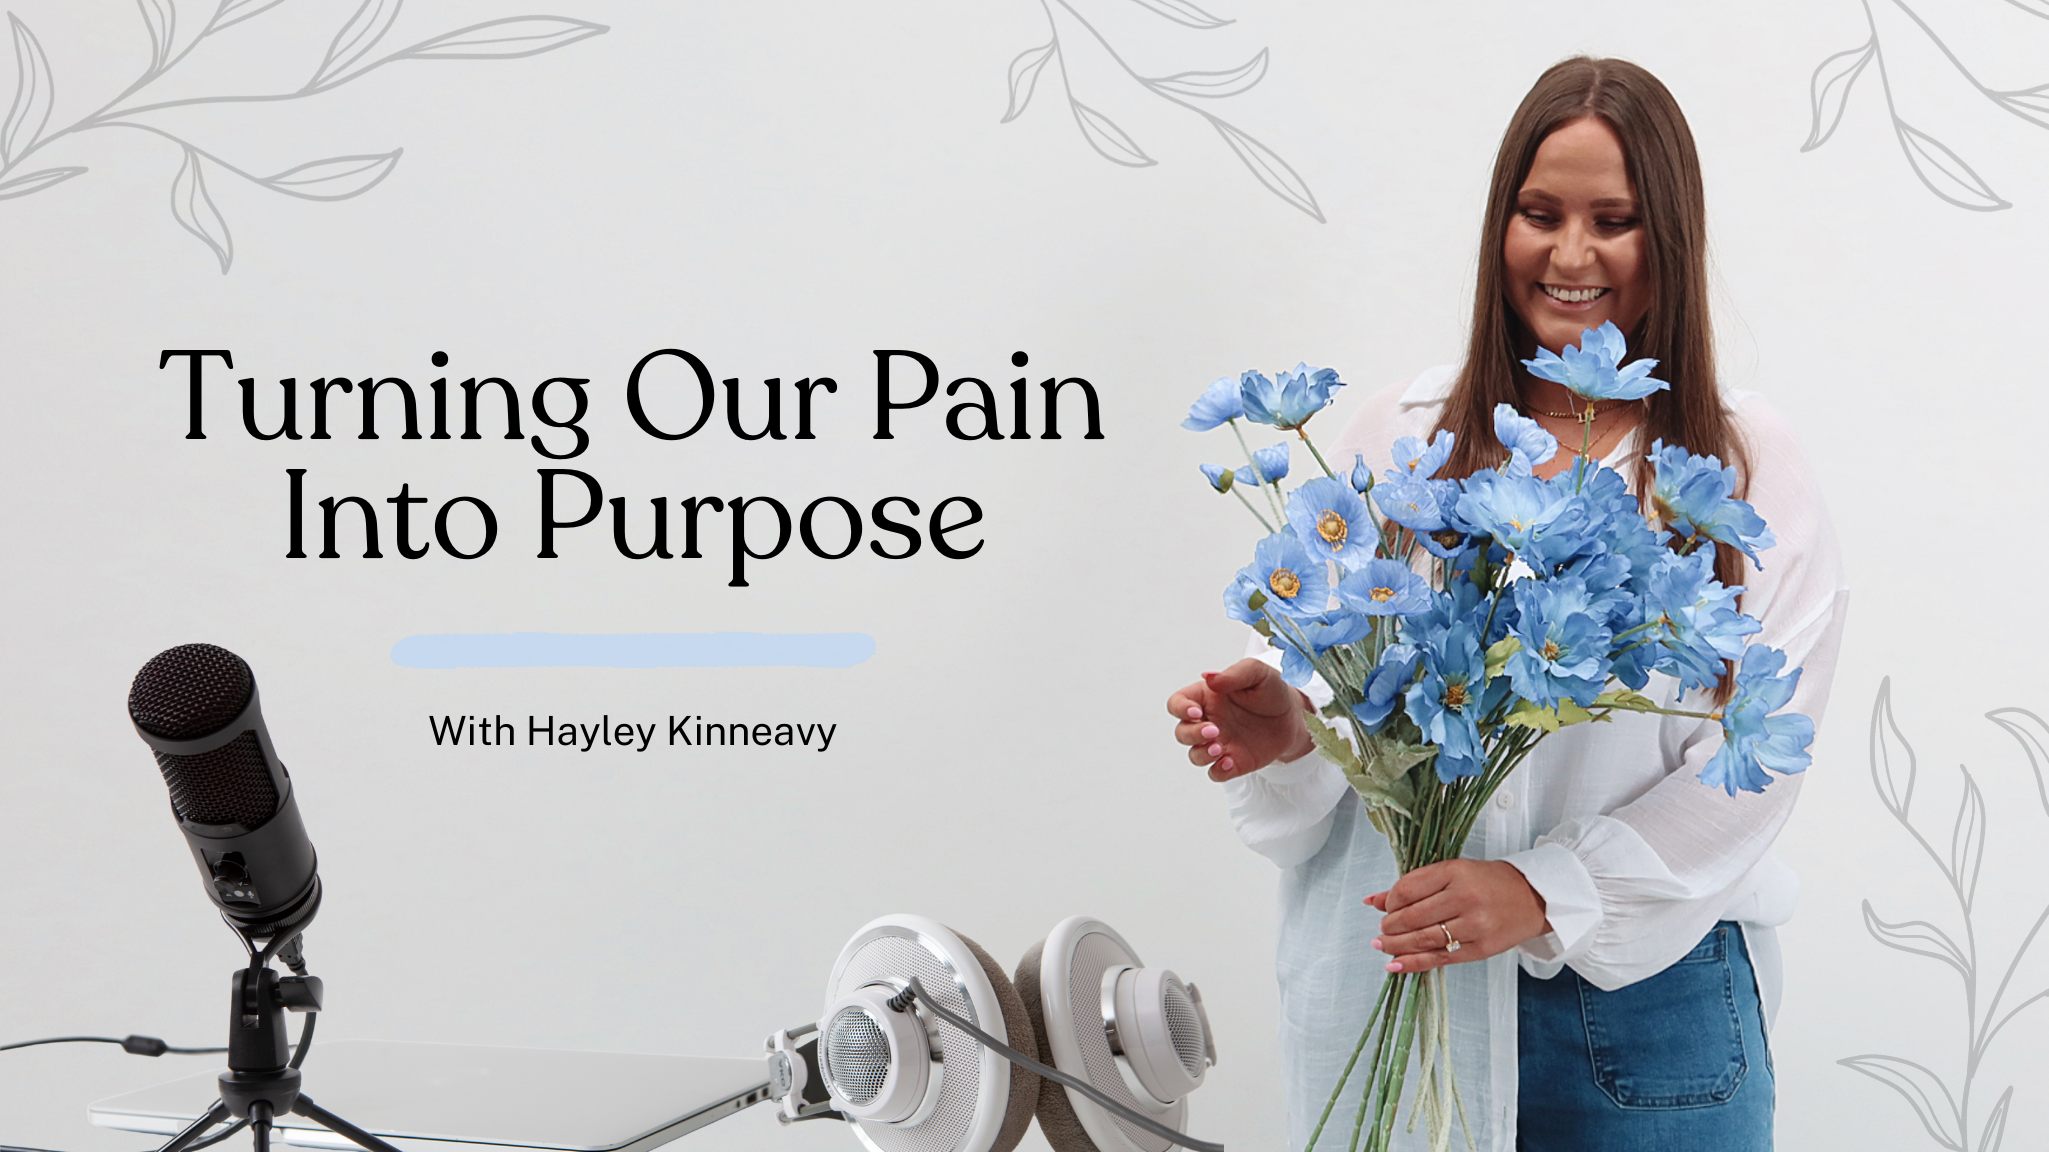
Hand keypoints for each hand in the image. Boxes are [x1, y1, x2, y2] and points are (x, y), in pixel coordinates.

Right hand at [1166, 658, 1315, 781]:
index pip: (1177, 703)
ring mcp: (1219, 744)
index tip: (1196, 712)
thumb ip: (1234, 674)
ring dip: (1202, 753)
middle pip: (1181, 733)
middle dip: (1192, 734)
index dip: (1180, 709)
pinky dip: (1217, 771)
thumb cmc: (1271, 691)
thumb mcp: (1257, 673)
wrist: (1294, 717)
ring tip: (1220, 747)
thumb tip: (1208, 678)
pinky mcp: (1233, 762)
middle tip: (1214, 730)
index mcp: (1207, 698)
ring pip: (1195, 755)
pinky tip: (1229, 762)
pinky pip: (1215, 773)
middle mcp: (1208, 722)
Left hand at [1365, 859, 1549, 973]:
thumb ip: (1414, 885)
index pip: (1408, 889)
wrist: (1534, 898)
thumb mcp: (1453, 872)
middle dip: (1390, 926)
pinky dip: (1413, 963)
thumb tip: (1373, 900)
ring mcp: (1474, 925)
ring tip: (1382, 945)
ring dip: (1396, 945)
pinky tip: (1396, 964)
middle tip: (1382, 929)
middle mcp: (1464, 897)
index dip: (1389, 901)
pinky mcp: (1480, 949)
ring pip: (1423, 939)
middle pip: (1413, 916)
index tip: (1385, 907)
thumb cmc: (1491, 882)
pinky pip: (1439, 959)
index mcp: (1455, 872)